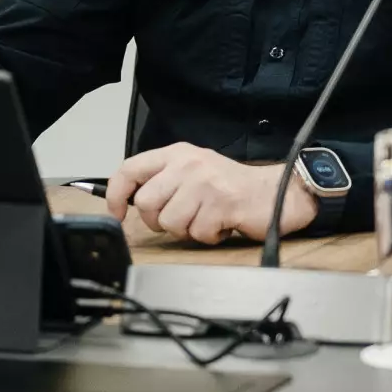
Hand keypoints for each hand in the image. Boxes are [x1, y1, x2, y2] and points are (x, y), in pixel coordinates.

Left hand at [104, 143, 315, 243]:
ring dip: (187, 230)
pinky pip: (197, 234)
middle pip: (145, 203)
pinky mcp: (221, 203)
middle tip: (181, 219)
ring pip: (170, 222)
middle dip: (159, 221)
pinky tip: (221, 224)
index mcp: (175, 154)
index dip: (115, 194)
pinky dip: (209, 236)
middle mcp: (187, 164)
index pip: (129, 169)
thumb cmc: (230, 186)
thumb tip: (127, 201)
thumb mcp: (191, 171)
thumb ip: (162, 181)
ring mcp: (204, 183)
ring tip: (205, 219)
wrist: (276, 190)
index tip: (117, 214)